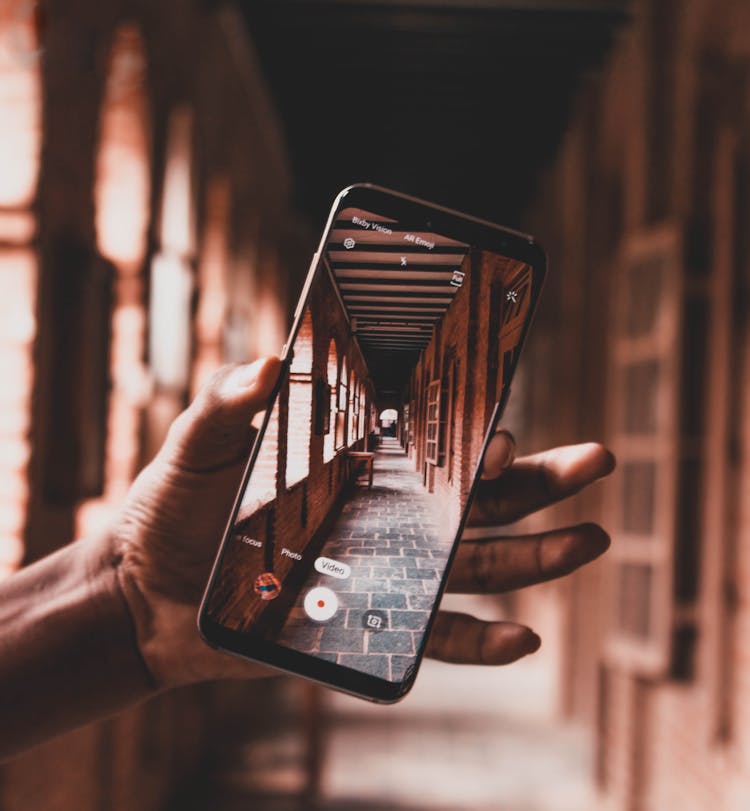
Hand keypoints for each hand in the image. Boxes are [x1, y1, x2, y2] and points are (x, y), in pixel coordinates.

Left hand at [111, 358, 613, 687]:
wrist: (143, 592)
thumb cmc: (173, 511)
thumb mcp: (198, 446)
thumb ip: (228, 404)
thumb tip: (272, 361)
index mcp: (355, 465)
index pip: (430, 447)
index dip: (474, 439)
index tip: (506, 429)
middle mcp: (380, 516)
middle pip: (474, 501)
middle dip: (538, 482)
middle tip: (595, 462)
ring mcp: (379, 571)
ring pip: (471, 564)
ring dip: (534, 556)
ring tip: (591, 541)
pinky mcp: (362, 623)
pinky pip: (431, 637)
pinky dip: (477, 641)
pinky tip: (522, 635)